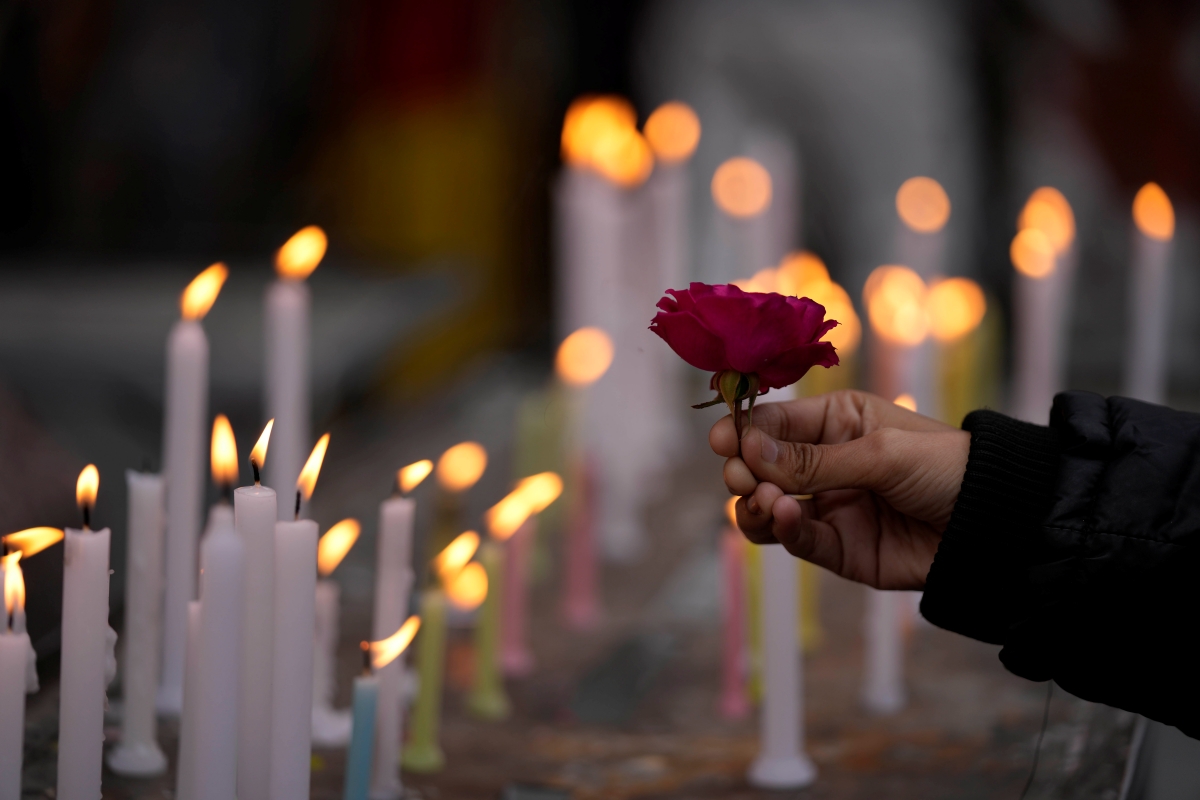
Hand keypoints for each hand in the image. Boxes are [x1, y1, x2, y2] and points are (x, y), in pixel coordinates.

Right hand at [710, 390, 969, 589]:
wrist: (995, 524)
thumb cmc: (947, 467)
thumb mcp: (880, 453)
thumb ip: (813, 460)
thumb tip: (749, 451)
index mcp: (837, 422)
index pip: (774, 423)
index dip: (743, 431)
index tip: (722, 443)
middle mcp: (826, 462)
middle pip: (761, 467)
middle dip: (744, 472)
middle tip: (742, 479)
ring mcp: (830, 506)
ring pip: (767, 507)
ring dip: (756, 505)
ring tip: (767, 502)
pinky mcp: (839, 548)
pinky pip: (796, 540)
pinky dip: (783, 530)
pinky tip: (787, 517)